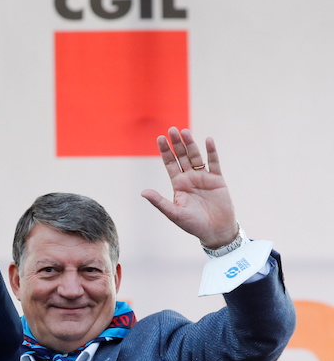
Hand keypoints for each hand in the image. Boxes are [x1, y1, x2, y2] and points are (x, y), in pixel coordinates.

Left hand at [141, 127, 239, 248]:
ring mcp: (204, 177)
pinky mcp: (217, 180)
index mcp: (178, 184)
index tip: (160, 138)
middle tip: (171, 129)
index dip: (165, 151)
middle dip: (176, 143)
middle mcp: (189, 178)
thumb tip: (143, 192)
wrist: (215, 231)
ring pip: (196, 157)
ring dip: (191, 144)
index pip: (169, 163)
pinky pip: (214, 163)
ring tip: (185, 131)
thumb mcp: (174, 213)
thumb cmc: (192, 224)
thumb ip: (159, 202)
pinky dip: (212, 152)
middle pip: (182, 156)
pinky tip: (208, 140)